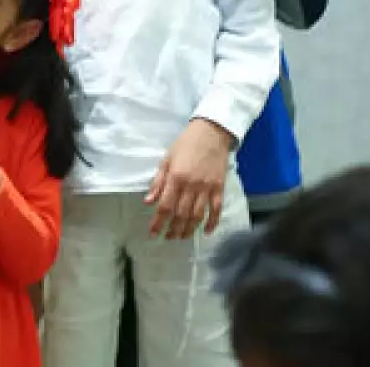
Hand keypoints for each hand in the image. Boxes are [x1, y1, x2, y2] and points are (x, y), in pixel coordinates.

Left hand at [146, 119, 233, 238]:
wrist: (211, 132)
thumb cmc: (185, 144)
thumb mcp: (166, 159)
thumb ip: (158, 181)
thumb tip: (148, 201)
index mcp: (175, 178)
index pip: (165, 206)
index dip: (158, 222)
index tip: (153, 233)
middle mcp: (191, 186)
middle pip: (181, 214)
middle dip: (173, 229)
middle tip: (168, 238)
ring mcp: (207, 188)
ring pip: (198, 215)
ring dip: (189, 229)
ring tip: (182, 237)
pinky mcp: (220, 188)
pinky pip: (217, 210)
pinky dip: (212, 223)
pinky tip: (206, 232)